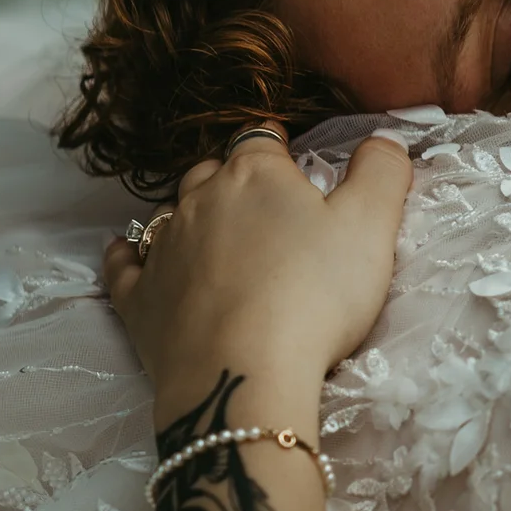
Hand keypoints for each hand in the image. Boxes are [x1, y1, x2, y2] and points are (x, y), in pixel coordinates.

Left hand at [103, 129, 412, 389]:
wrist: (244, 372)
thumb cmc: (316, 294)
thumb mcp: (371, 227)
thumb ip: (382, 173)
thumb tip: (384, 138)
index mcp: (255, 175)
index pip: (260, 139)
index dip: (278, 147)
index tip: (292, 161)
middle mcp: (199, 199)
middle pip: (211, 172)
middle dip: (233, 180)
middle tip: (264, 207)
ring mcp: (162, 249)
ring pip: (170, 213)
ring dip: (192, 216)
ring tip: (218, 235)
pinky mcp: (138, 298)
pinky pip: (125, 264)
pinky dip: (130, 256)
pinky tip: (130, 254)